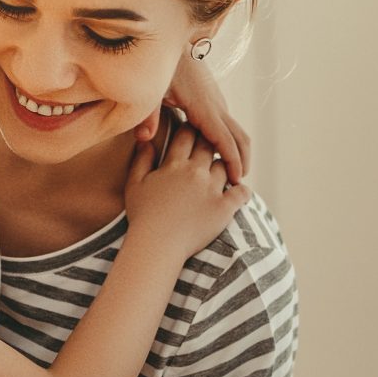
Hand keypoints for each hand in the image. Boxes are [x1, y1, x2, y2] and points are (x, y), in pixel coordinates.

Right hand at [124, 122, 250, 258]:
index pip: (187, 135)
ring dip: (225, 167)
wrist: (156, 246)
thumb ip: (141, 160)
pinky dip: (243, 190)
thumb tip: (146, 141)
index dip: (191, 130)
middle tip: (211, 146)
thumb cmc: (143, 217)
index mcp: (174, 164)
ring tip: (224, 172)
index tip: (194, 131)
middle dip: (210, 143)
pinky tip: (239, 192)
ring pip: (225, 166)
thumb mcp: (134, 185)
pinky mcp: (224, 208)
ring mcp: (211, 189)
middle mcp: (195, 172)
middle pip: (209, 146)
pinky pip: (242, 192)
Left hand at [134, 48, 252, 185]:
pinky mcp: (214, 101)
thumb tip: (145, 138)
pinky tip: (218, 156)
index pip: (224, 139)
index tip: (236, 180)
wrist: (175, 41)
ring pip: (238, 132)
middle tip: (237, 185)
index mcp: (203, 107)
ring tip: (230, 175)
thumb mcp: (151, 89)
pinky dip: (231, 143)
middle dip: (242, 162)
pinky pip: (229, 126)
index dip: (232, 161)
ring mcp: (218, 102)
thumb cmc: (163, 66)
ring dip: (239, 153)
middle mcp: (216, 105)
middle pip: (240, 138)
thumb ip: (148, 114)